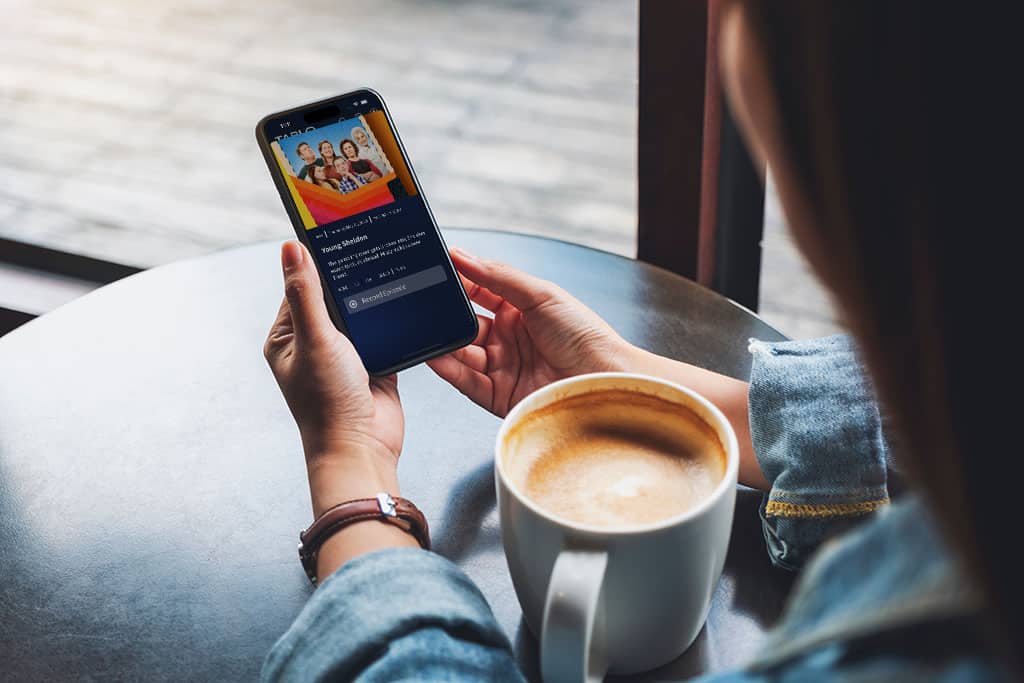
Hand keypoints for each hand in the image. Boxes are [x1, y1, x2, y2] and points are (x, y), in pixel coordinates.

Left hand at [263, 241, 404, 513]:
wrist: (363, 448)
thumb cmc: (328, 402)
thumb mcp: (315, 340)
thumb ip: (305, 293)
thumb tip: (291, 247)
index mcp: (288, 337)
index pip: (300, 286)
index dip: (316, 262)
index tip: (337, 233)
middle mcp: (314, 344)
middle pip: (333, 297)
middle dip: (350, 277)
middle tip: (371, 243)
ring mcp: (346, 354)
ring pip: (361, 312)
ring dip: (373, 297)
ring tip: (391, 266)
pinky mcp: (375, 362)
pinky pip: (385, 330)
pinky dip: (394, 318)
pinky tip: (406, 297)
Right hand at [427, 248, 635, 416]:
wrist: (603, 379)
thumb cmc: (585, 336)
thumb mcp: (541, 294)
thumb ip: (498, 276)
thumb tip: (463, 255)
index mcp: (521, 310)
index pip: (479, 291)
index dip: (459, 282)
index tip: (435, 270)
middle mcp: (510, 338)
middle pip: (466, 324)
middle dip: (445, 316)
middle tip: (424, 304)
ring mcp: (504, 367)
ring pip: (462, 353)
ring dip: (443, 342)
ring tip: (424, 330)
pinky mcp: (499, 396)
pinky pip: (466, 381)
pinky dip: (448, 369)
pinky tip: (435, 356)